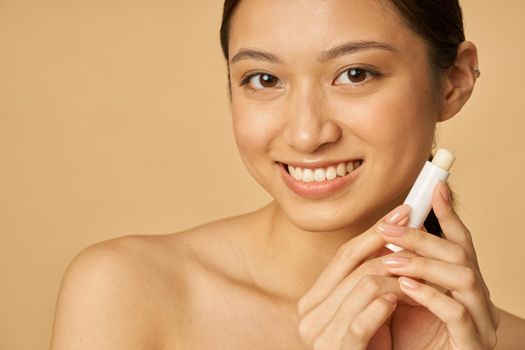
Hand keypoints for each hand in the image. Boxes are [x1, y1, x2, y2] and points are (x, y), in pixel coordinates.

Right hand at [296, 204, 415, 348]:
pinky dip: (384, 305)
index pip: (343, 257)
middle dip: (390, 250)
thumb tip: (389, 243)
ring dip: (397, 279)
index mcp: (312, 301)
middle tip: (417, 237)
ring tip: (419, 278)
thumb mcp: (360, 314)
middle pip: (354, 267)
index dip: (372, 232)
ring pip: (364, 286)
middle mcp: (309, 314)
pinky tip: (399, 299)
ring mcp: (319, 333)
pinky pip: (363, 317)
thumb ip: (363, 284)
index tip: (400, 212)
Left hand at [380, 181, 499, 348]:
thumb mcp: (402, 299)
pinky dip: (430, 295)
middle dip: (423, 236)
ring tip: (389, 262)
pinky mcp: (472, 344)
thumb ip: (402, 271)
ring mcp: (479, 322)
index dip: (449, 214)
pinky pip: (457, 312)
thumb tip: (387, 233)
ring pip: (464, 277)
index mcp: (461, 285)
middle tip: (388, 228)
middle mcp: (476, 299)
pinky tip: (404, 287)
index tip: (435, 187)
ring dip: (424, 264)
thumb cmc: (407, 339)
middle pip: (461, 253)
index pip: (460, 242)